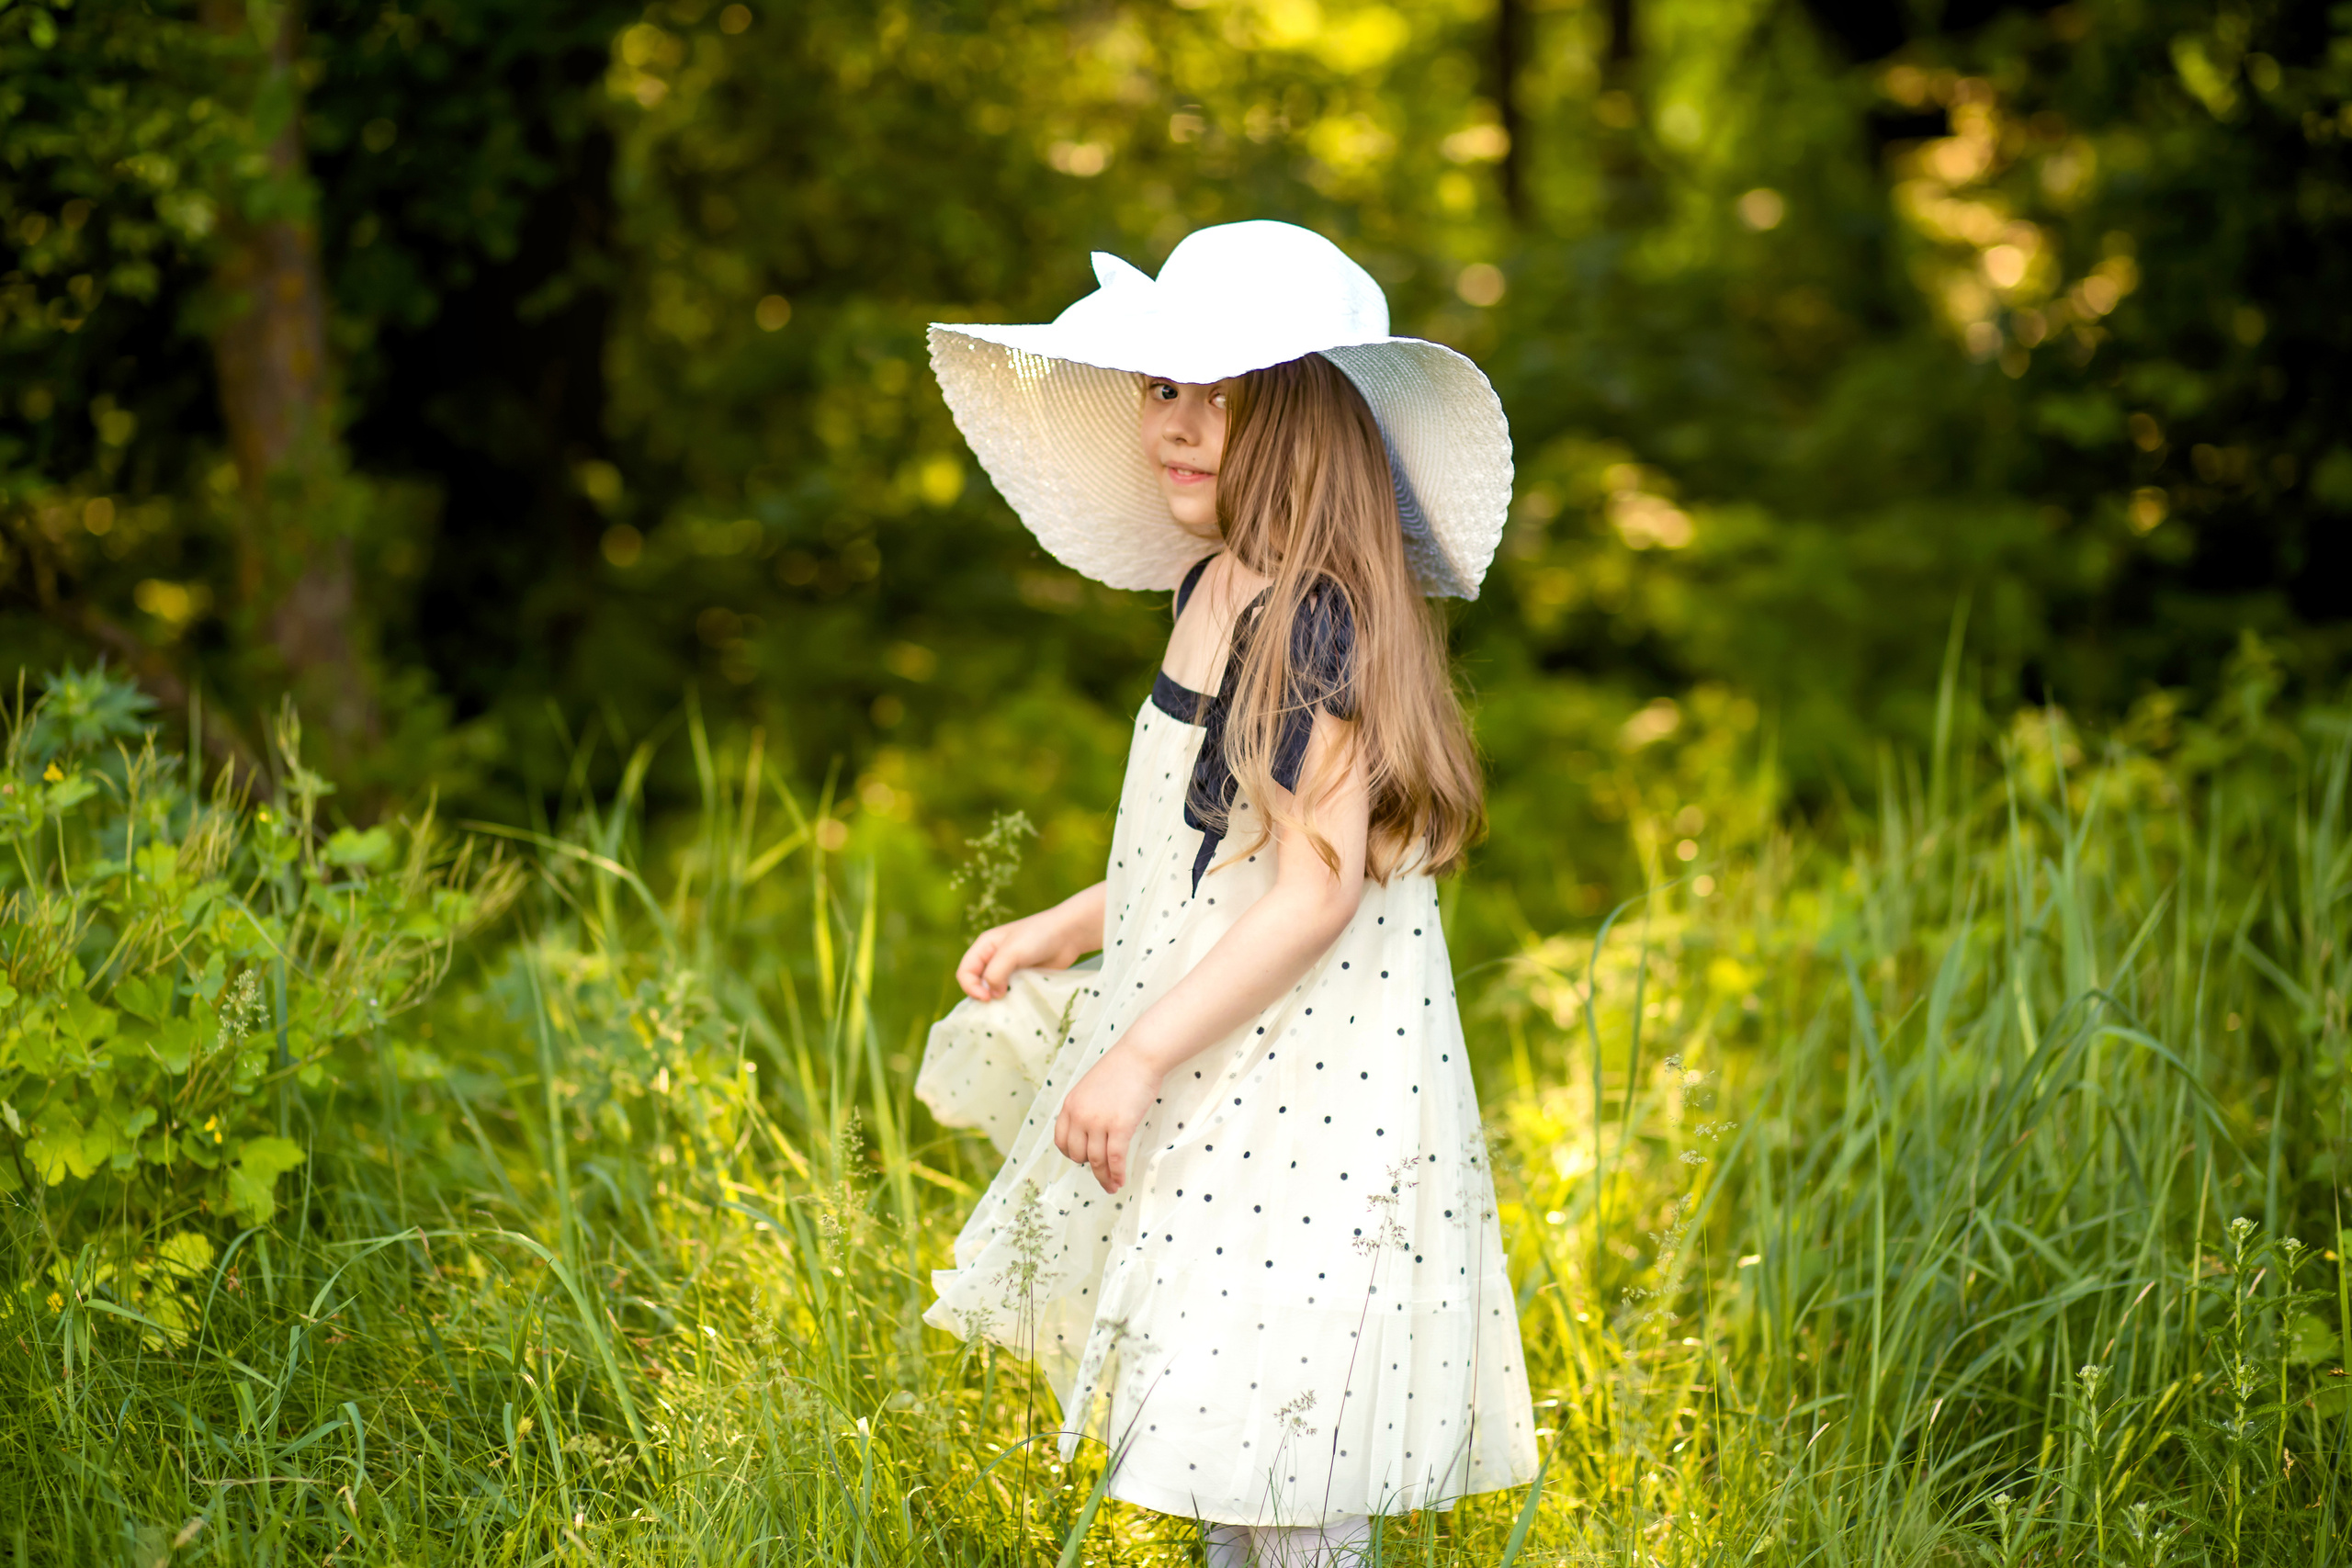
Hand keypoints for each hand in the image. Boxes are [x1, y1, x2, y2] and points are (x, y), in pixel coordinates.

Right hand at [955, 901, 1089, 1001]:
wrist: (1069, 934)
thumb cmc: (1038, 936)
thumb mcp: (1011, 952)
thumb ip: (995, 973)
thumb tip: (992, 995)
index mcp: (984, 947)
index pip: (965, 972)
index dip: (970, 987)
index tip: (988, 998)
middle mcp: (994, 959)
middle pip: (978, 984)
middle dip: (984, 996)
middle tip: (998, 1004)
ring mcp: (1009, 970)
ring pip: (995, 991)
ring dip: (1000, 1001)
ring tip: (1009, 1008)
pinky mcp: (1024, 979)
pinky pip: (1012, 994)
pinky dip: (1014, 1001)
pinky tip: (1021, 1006)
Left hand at [1053, 1044, 1161, 1194]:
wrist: (1139, 1056)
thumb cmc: (1120, 1070)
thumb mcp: (1090, 1088)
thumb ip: (1085, 1109)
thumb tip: (1089, 1133)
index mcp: (1070, 1105)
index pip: (1061, 1141)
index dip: (1071, 1154)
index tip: (1083, 1159)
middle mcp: (1080, 1116)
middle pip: (1078, 1155)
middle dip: (1089, 1166)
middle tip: (1102, 1172)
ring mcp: (1098, 1122)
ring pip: (1096, 1161)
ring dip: (1104, 1178)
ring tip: (1111, 1187)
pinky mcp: (1119, 1126)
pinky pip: (1115, 1158)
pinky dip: (1117, 1174)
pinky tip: (1120, 1182)